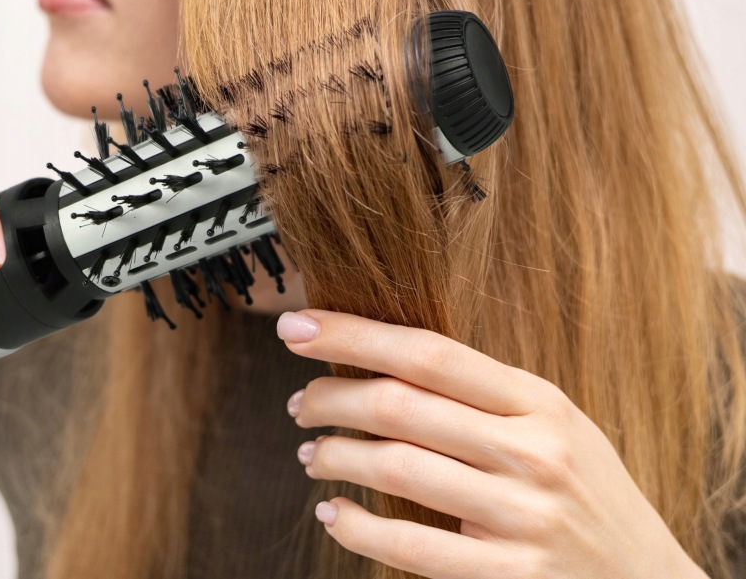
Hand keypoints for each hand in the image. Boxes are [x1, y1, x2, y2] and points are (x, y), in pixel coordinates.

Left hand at [277, 310, 706, 578]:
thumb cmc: (584, 495)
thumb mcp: (555, 428)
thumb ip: (485, 397)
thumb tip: (381, 362)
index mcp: (540, 403)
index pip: (429, 353)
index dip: (353, 335)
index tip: (296, 327)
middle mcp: (534, 452)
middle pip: (400, 405)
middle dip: (330, 397)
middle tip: (299, 404)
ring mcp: (523, 518)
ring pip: (395, 467)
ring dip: (333, 456)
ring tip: (310, 455)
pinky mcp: (508, 578)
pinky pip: (409, 547)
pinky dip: (356, 527)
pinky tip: (334, 514)